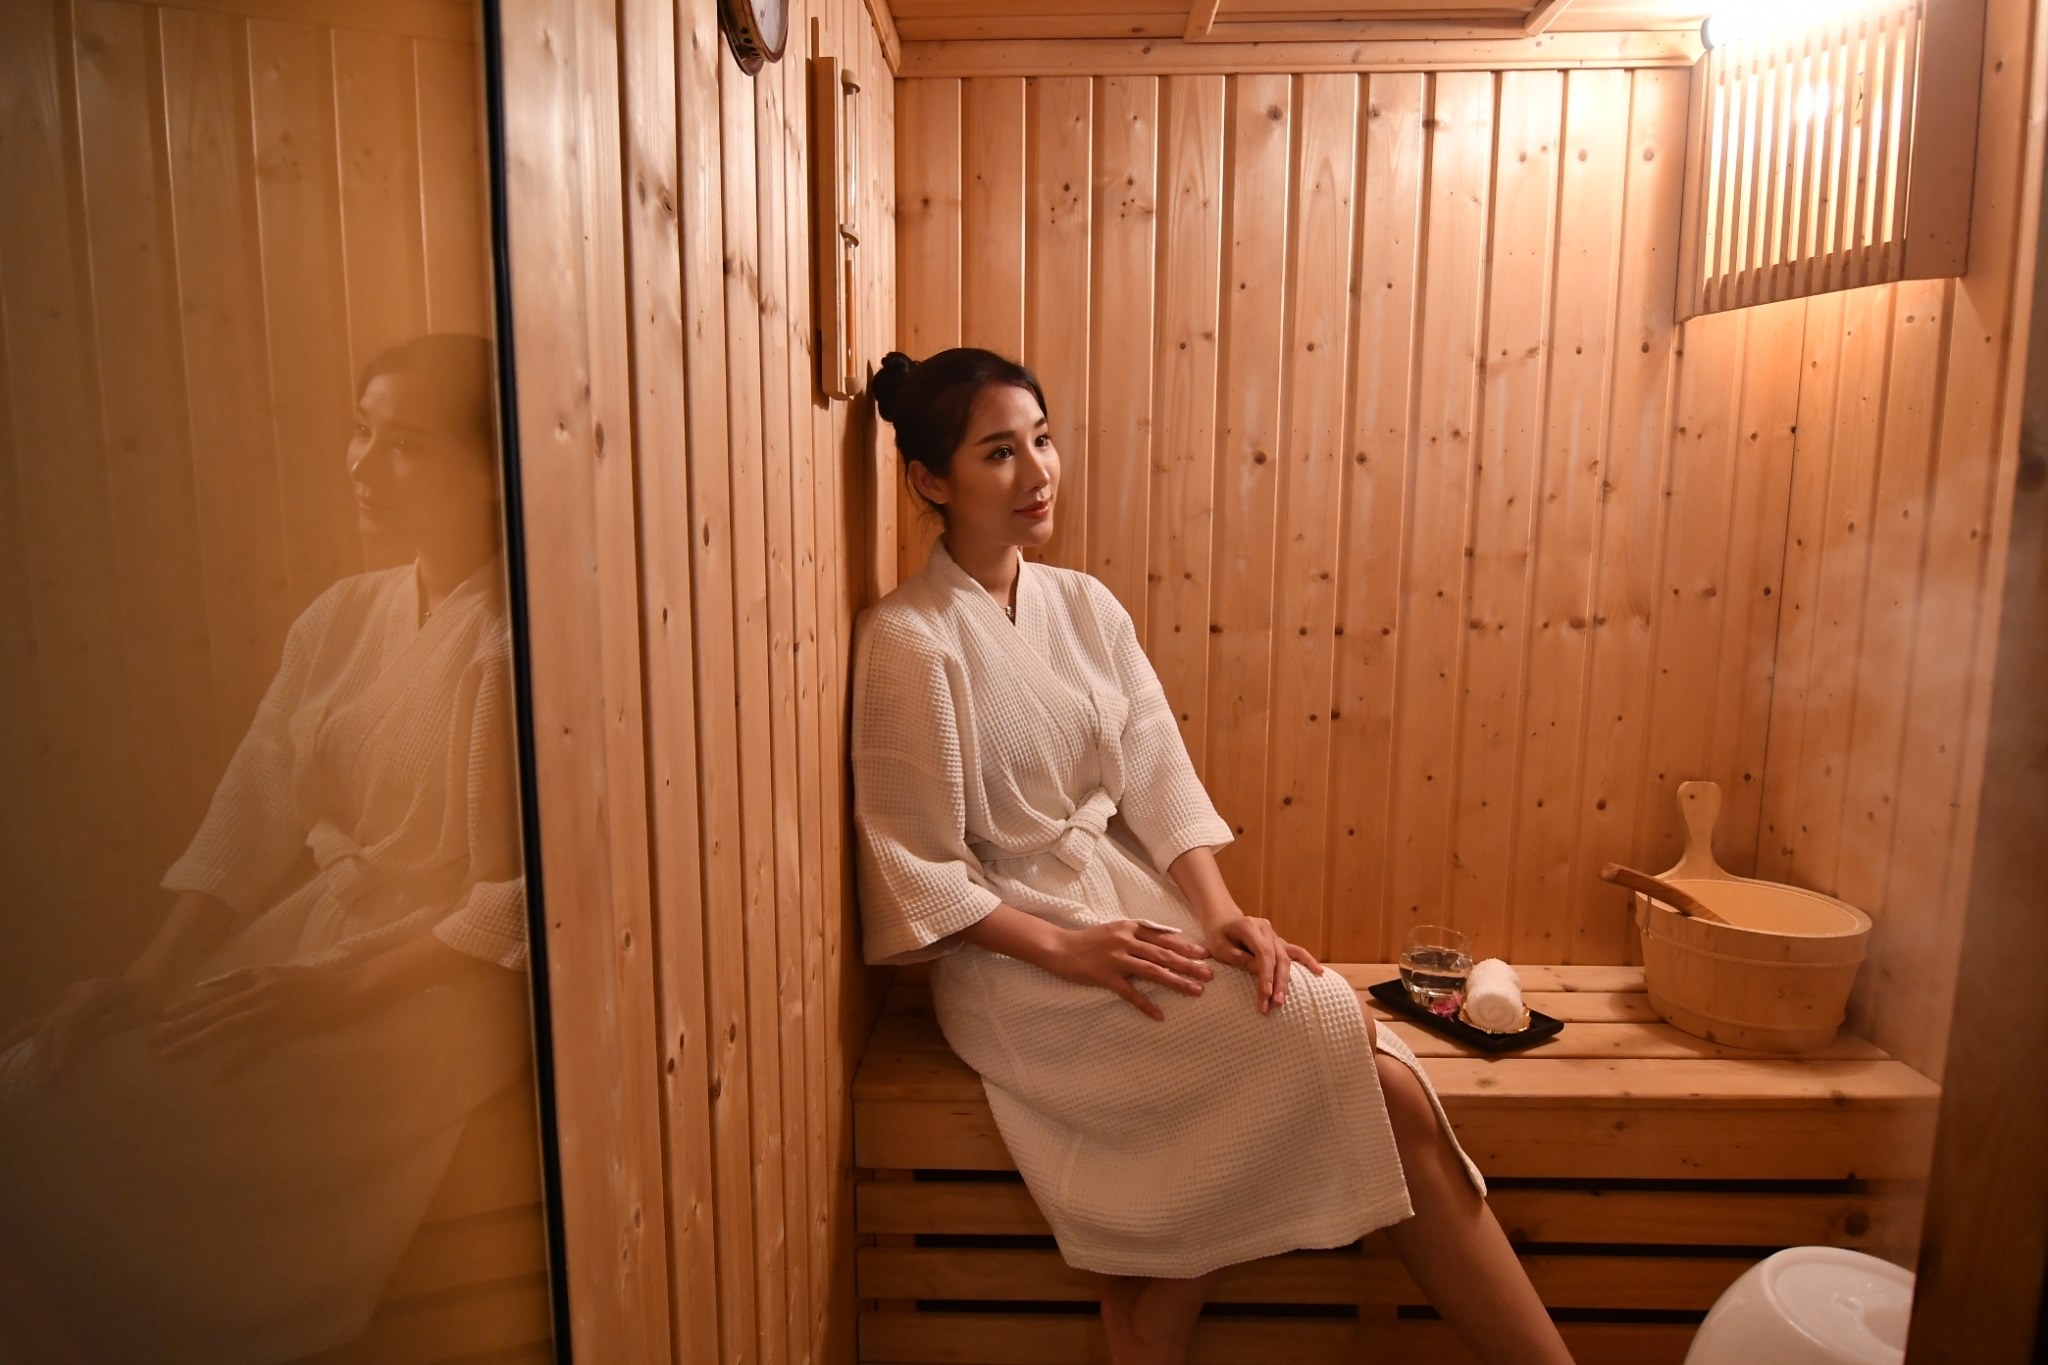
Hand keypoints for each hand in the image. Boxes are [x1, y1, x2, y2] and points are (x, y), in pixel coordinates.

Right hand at [0, 970, 173, 1085]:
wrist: (152, 981)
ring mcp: (69, 1000)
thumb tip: (87, 1041)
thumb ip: (114, 1023)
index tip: (58, 1072)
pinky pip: (39, 1024)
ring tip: (38, 1082)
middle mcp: (77, 994)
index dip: (61, 1047)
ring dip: (38, 1055)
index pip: (69, 1022)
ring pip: (44, 1029)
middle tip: (48, 1084)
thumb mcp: (141, 1012)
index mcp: (96, 992)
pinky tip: (2, 1049)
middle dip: (48, 1057)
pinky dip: (19, 1037)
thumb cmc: (153, 999)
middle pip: (53, 1028)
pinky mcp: (66, 1008)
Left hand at [153, 961, 369, 1081]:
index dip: (185, 1005)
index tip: (159, 1017)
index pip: (212, 993)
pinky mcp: (285, 1029)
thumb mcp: (277, 970)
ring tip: (168, 1056)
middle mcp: (257, 994)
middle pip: (210, 1012)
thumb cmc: (316, 981)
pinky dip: (235, 1065)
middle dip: (178, 1026)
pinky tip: (216, 1080)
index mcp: (255, 978)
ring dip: (193, 1043)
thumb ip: (245, 975)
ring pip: (223, 1029)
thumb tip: (210, 984)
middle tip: (149, 1041)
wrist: (352, 988)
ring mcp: (269, 1012)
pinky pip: (254, 1050)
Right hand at [1051, 920, 1212, 1021]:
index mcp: (1130, 928)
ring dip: (1176, 982)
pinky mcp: (1106, 976)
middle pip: (1163, 954)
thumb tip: (1166, 939)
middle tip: (1209, 973)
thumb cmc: (1090, 940)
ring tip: (1196, 991)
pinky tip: (1159, 1015)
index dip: (1185, 946)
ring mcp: (1116, 959)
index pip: (1163, 937)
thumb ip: (1139, 933)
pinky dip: (1145, 1004)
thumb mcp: (1116, 929)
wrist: (1060, 948)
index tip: (1204, 954)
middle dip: (1188, 964)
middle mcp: (1126, 941)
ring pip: (1153, 971)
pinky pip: (1130, 993)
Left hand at [1204, 913, 1324, 1014]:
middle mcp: (1266, 929)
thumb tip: (1259, 971)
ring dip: (1285, 981)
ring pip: (1286, 959)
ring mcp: (1274, 935)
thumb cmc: (1218, 935)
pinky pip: (1296, 952)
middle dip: (1276, 983)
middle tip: (1272, 1005)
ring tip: (1282, 1001)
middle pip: (1277, 958)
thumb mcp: (1219, 947)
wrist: (1223, 921)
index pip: (1262, 953)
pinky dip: (1308, 961)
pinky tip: (1319, 972)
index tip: (1265, 994)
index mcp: (1250, 926)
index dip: (1265, 974)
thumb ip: (1238, 957)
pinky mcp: (1279, 943)